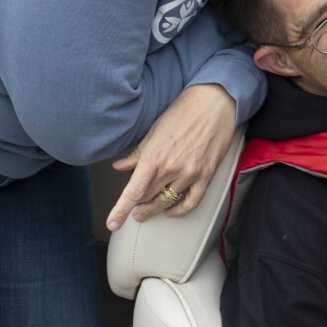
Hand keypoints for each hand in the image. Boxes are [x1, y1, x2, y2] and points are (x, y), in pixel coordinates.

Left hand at [106, 83, 236, 230]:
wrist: (214, 103)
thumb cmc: (184, 112)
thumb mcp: (154, 130)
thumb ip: (137, 153)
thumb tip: (120, 166)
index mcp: (154, 156)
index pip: (134, 191)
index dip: (121, 210)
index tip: (113, 223)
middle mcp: (171, 167)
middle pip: (148, 198)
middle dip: (137, 205)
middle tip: (132, 209)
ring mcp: (190, 173)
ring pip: (167, 201)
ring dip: (155, 208)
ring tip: (146, 211)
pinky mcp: (206, 175)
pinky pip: (192, 202)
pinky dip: (179, 210)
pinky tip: (171, 210)